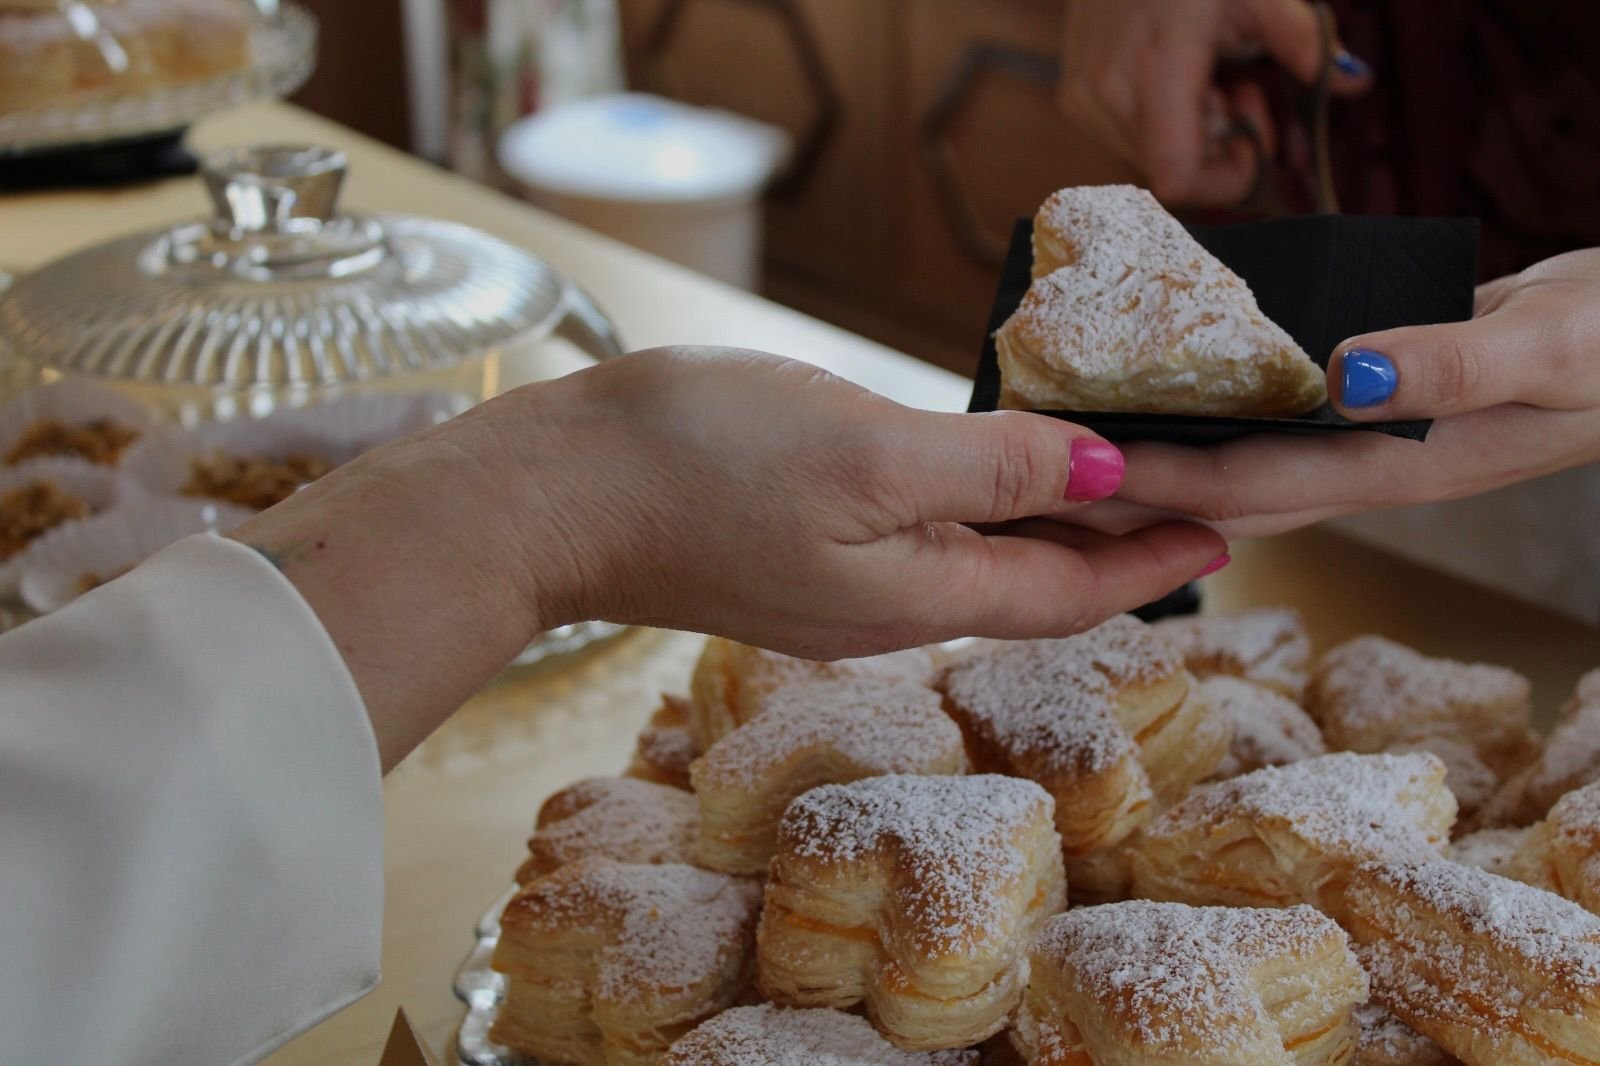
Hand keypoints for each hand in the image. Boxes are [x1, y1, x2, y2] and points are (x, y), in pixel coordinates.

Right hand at [236, 347, 1224, 768]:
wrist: (555, 494)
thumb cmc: (698, 464)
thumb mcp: (865, 451)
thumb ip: (988, 471)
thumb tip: (1099, 482)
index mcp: (919, 592)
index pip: (1072, 587)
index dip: (1157, 556)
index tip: (1232, 527)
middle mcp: (890, 602)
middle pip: (1037, 582)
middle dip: (1125, 549)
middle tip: (1198, 507)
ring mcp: (840, 584)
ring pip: (982, 561)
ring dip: (1058, 533)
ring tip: (1115, 496)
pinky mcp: (798, 552)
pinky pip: (924, 540)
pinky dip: (982, 513)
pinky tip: (984, 486)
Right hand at [1058, 0, 1370, 205]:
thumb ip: (1304, 40)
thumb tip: (1356, 81)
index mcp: (1157, 69)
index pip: (1178, 178)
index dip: (1225, 179)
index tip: (1255, 142)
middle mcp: (1108, 95)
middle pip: (1173, 173)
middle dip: (1220, 148)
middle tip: (1243, 91)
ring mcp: (1084, 99)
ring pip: (1150, 161)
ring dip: (1193, 136)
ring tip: (1210, 80)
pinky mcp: (1074, 97)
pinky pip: (1129, 140)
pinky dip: (1163, 123)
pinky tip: (1177, 79)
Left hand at [1114, 249, 1599, 536]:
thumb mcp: (1553, 347)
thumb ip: (1456, 365)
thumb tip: (1344, 378)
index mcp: (1396, 469)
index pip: (1246, 486)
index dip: (1157, 481)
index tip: (1072, 471)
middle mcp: (1364, 468)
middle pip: (1219, 496)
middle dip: (1129, 498)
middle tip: (1036, 484)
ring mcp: (1362, 443)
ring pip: (1235, 465)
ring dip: (1155, 461)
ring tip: (1068, 446)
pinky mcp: (1363, 409)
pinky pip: (1265, 424)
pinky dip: (1207, 415)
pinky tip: (1159, 392)